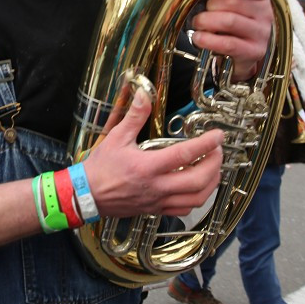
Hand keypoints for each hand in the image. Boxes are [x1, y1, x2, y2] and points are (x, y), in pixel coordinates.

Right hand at [83, 88, 223, 217]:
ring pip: (196, 198)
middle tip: (218, 150)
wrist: (86, 195)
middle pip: (198, 180)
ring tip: (214, 167)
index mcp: (147, 167)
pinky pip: (185, 209)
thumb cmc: (100, 167)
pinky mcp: (157, 210)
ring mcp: (158, 201)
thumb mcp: (116, 137)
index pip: (185, 155)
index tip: (218, 135)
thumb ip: (134, 116)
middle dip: (215, 164)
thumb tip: (143, 94)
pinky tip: (200, 187)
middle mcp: (157, 186)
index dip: (206, 144)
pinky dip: (199, 198)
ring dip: (211, 182)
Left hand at [191, 0, 272, 80]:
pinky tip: (198, 37)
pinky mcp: (254, 52)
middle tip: (202, 12)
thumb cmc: (235, 24)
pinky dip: (209, 40)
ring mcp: (261, 34)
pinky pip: (228, 44)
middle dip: (211, 5)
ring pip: (229, 21)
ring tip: (197, 24)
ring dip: (206, 21)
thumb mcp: (232, 6)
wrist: (245, 55)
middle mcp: (265, 14)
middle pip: (234, 2)